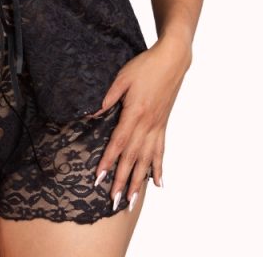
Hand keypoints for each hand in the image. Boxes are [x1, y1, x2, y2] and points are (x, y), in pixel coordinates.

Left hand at [90, 35, 191, 208]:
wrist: (171, 61)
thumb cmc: (145, 66)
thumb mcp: (122, 78)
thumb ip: (108, 98)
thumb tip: (91, 113)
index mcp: (134, 113)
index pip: (119, 142)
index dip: (109, 161)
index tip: (99, 178)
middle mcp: (147, 125)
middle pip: (132, 157)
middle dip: (122, 180)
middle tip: (114, 201)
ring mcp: (157, 127)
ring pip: (147, 159)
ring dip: (139, 181)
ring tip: (133, 200)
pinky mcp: (163, 125)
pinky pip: (161, 151)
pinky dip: (159, 168)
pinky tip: (158, 183)